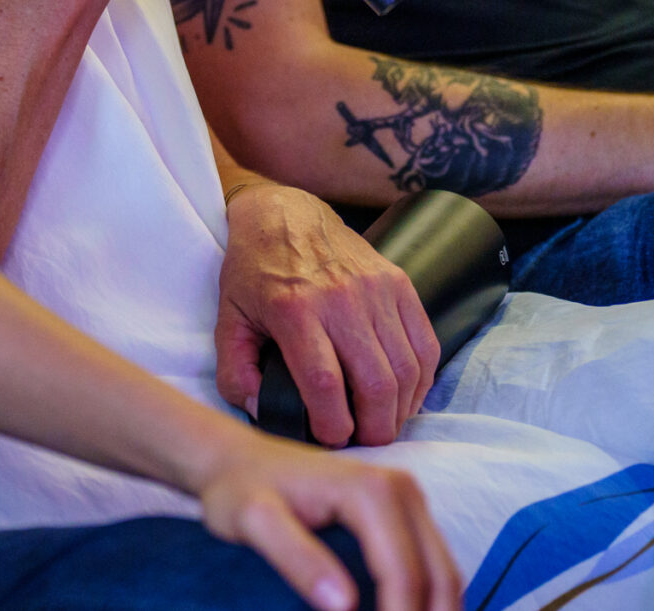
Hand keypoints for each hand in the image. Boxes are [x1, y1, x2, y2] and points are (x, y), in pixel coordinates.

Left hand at [197, 426, 457, 610]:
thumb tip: (344, 605)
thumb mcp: (253, 522)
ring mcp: (409, 499)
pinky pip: (432, 567)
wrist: (239, 460)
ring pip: (445, 576)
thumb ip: (296, 558)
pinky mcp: (406, 513)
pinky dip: (426, 602)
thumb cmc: (241, 489)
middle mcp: (403, 490)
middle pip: (440, 579)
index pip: (405, 578)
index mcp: (373, 492)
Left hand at [217, 182, 439, 447]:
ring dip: (399, 410)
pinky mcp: (399, 283)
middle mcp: (340, 298)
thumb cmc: (254, 270)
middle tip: (363, 440)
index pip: (325, 383)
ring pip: (406, 369)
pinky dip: (421, 381)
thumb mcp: (228, 318)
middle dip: (374, 428)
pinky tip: (403, 396)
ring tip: (381, 423)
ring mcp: (376, 289)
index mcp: (294, 309)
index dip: (333, 424)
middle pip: (376, 383)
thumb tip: (262, 410)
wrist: (285, 213)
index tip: (330, 438)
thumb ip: (235, 371)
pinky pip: (425, 345)